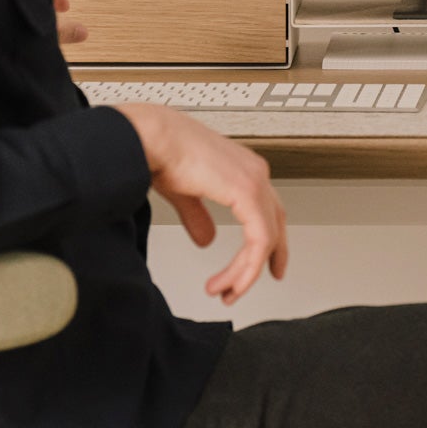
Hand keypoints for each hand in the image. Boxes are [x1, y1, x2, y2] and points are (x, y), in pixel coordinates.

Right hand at [110, 103, 288, 305]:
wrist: (152, 136)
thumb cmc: (162, 152)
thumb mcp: (186, 193)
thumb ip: (199, 216)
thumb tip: (207, 239)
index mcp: (244, 169)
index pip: (269, 212)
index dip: (269, 243)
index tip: (262, 268)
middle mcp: (255, 172)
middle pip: (274, 225)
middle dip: (263, 261)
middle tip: (245, 287)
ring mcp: (255, 180)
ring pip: (267, 238)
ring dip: (246, 271)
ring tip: (225, 291)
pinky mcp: (248, 191)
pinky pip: (259, 239)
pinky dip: (247, 266)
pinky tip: (232, 281)